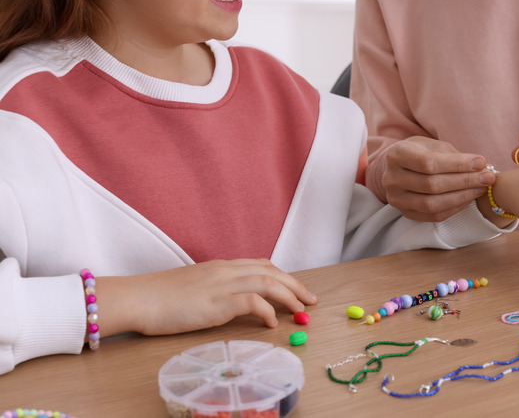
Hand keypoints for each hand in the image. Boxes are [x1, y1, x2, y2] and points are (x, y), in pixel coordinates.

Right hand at [99, 259, 316, 336]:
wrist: (137, 298)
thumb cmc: (159, 297)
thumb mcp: (194, 287)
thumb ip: (216, 289)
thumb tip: (233, 302)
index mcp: (221, 266)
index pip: (261, 265)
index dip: (283, 276)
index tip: (296, 288)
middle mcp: (226, 270)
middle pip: (271, 272)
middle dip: (295, 285)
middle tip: (311, 300)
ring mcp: (222, 284)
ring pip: (268, 283)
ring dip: (289, 296)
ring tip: (301, 311)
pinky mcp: (217, 302)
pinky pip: (252, 302)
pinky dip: (267, 310)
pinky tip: (272, 322)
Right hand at [383, 136, 494, 221]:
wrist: (402, 167)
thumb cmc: (423, 152)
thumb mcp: (435, 146)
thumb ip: (456, 156)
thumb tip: (483, 166)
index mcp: (396, 154)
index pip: (429, 163)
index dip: (457, 164)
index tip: (481, 162)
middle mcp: (390, 178)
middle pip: (432, 185)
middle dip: (464, 181)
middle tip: (488, 177)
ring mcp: (395, 198)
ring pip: (432, 204)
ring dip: (462, 197)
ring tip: (481, 188)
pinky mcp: (404, 212)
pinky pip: (433, 216)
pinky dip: (454, 208)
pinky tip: (469, 198)